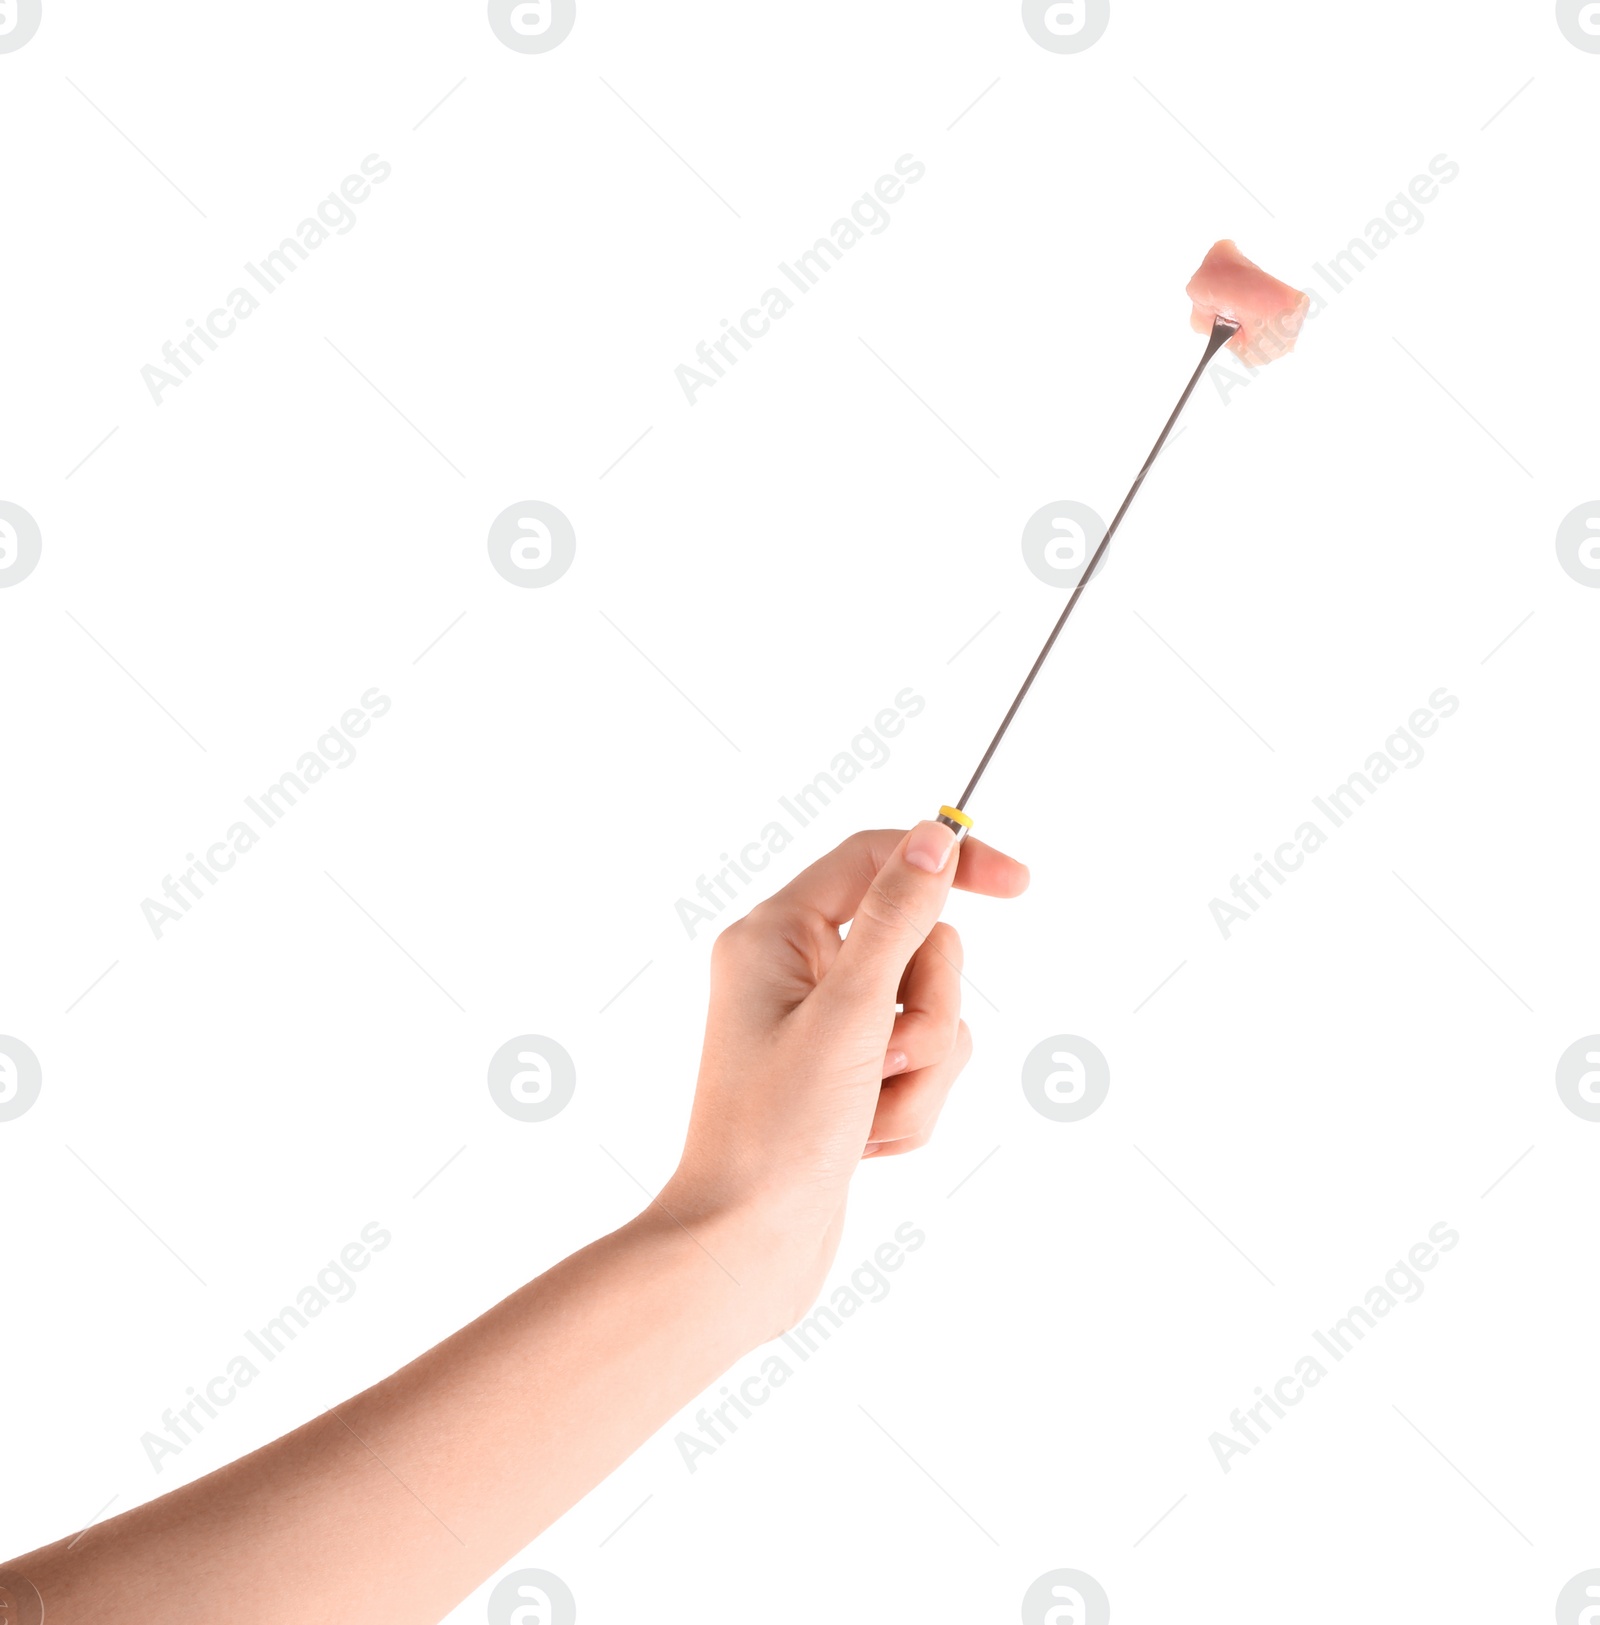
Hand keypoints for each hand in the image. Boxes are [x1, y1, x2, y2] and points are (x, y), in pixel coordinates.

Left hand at [662, 822, 1028, 1335]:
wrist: (745, 1250)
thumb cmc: (776, 1132)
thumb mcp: (850, 1014)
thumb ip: (898, 918)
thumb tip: (934, 836)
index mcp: (776, 935)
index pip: (877, 858)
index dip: (950, 862)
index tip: (1020, 884)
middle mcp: (796, 971)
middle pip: (918, 943)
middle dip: (926, 1010)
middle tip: (886, 1059)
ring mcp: (825, 1027)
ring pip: (931, 1011)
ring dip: (921, 1072)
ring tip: (870, 1116)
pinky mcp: (848, 1077)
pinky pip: (923, 1066)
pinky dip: (912, 1107)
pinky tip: (868, 1144)